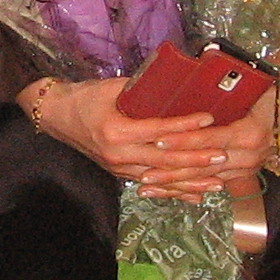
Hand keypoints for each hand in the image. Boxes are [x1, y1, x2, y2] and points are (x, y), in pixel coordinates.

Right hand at [28, 78, 275, 203]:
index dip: (184, 126)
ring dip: (191, 181)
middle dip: (196, 159)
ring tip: (217, 182)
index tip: (208, 120)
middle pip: (164, 159)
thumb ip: (143, 90)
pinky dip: (175, 190)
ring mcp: (119, 168)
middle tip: (222, 156)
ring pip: (161, 177)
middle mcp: (118, 154)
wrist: (56, 116)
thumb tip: (176, 84)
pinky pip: (153, 184)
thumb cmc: (85, 97)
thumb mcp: (113, 87)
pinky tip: (195, 195)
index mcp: (116, 130)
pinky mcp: (120, 174)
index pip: (157, 129)